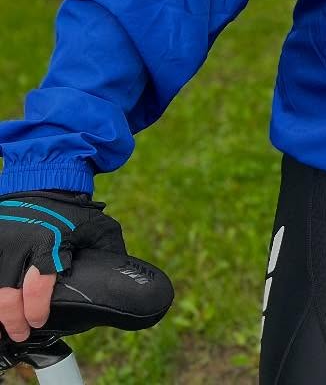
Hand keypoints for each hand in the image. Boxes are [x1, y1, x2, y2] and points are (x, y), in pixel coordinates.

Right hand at [0, 191, 125, 340]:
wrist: (45, 179)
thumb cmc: (74, 209)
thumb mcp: (98, 227)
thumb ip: (108, 252)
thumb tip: (125, 280)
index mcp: (50, 241)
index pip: (39, 284)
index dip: (36, 308)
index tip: (39, 322)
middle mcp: (21, 243)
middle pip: (7, 293)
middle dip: (13, 319)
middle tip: (21, 333)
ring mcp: (1, 242)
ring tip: (6, 327)